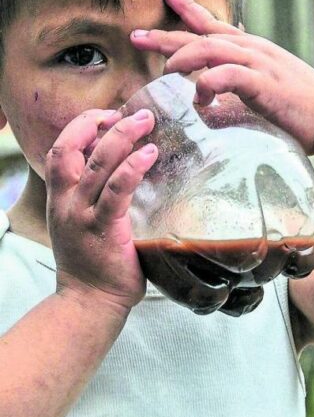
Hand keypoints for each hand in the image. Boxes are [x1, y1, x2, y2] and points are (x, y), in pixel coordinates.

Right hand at [46, 109, 158, 312]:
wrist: (89, 302)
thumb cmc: (95, 262)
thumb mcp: (83, 222)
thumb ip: (95, 196)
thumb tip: (126, 166)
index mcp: (61, 199)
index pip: (61, 151)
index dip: (82, 127)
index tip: (108, 116)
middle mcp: (66, 203)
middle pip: (72, 150)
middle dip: (99, 123)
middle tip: (136, 113)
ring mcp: (83, 216)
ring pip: (97, 165)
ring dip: (122, 137)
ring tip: (146, 121)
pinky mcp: (104, 230)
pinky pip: (117, 192)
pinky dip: (132, 169)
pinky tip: (150, 154)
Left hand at [131, 0, 313, 159]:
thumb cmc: (302, 110)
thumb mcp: (269, 88)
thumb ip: (243, 84)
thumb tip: (218, 91)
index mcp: (254, 50)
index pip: (215, 24)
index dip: (189, 9)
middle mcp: (255, 50)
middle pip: (202, 35)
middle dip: (167, 35)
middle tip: (137, 36)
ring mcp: (260, 64)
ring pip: (210, 49)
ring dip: (183, 58)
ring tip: (166, 71)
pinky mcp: (264, 84)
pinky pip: (227, 75)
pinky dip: (207, 84)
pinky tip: (200, 99)